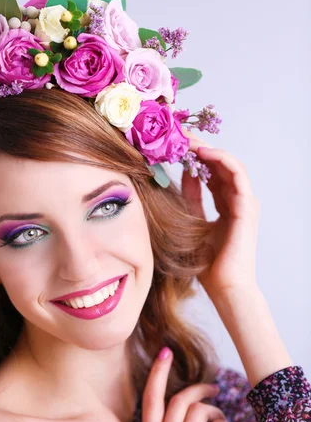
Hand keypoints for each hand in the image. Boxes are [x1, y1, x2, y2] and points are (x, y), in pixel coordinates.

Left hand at [181, 128, 260, 298]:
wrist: (224, 287)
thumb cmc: (208, 262)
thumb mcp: (192, 221)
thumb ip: (190, 197)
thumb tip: (181, 173)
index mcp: (226, 203)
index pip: (212, 171)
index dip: (194, 155)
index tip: (174, 144)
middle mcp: (237, 199)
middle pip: (220, 163)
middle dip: (199, 147)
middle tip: (177, 134)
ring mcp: (245, 202)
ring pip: (230, 164)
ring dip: (209, 149)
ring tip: (187, 140)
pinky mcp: (247, 207)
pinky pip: (237, 175)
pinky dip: (222, 160)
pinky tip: (203, 153)